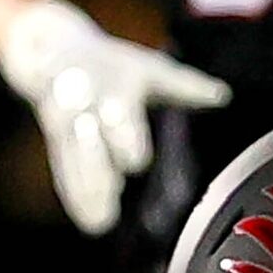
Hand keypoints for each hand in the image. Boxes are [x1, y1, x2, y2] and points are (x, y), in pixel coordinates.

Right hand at [0, 0, 229, 235]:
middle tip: (113, 193)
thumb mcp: (148, 68)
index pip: (119, 115)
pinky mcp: (55, 138)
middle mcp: (86, 102)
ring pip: (75, 157)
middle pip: (90, 139)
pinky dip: (75, 194)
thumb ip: (184, 87)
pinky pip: (64, 168)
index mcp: (114, 85)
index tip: (133, 162)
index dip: (125, 138)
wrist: (49, 48)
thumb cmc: (113, 65)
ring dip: (88, 189)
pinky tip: (89, 224)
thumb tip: (222, 95)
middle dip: (99, 164)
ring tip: (101, 224)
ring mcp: (66, 120)